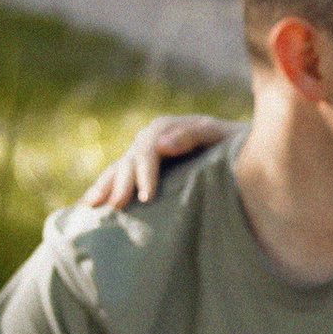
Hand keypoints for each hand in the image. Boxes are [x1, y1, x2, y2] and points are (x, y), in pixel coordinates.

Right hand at [80, 115, 232, 209]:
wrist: (242, 147)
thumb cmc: (234, 143)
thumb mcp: (219, 135)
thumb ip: (193, 135)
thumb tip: (160, 144)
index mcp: (166, 128)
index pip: (148, 150)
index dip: (144, 173)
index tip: (145, 197)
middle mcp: (150, 138)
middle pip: (129, 160)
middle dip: (121, 183)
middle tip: (116, 206)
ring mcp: (144, 153)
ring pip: (119, 168)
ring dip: (105, 186)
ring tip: (91, 205)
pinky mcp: (143, 169)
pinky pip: (120, 177)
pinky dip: (106, 189)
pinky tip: (90, 205)